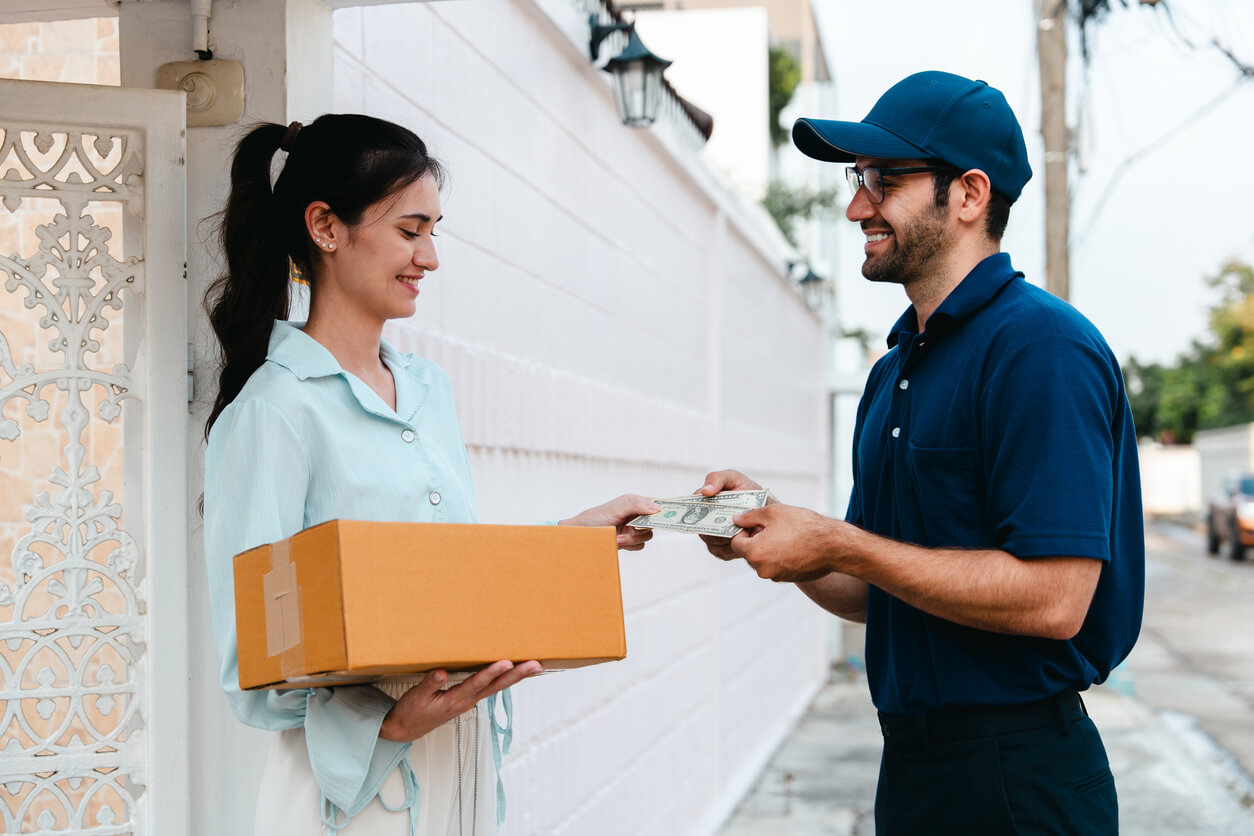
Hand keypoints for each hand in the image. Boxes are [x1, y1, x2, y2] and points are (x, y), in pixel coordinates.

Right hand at [379, 660, 542, 741]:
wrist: (407, 729)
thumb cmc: (411, 712)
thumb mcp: (415, 697)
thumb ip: (429, 684)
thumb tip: (441, 672)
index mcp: (455, 700)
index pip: (477, 683)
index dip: (492, 672)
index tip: (506, 662)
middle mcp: (467, 701)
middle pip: (497, 686)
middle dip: (517, 675)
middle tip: (536, 665)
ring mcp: (470, 701)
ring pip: (497, 686)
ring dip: (516, 676)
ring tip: (535, 667)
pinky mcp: (468, 699)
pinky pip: (491, 687)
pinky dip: (504, 679)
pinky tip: (513, 672)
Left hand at [558, 494, 659, 550]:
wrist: (581, 536)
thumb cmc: (595, 518)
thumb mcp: (616, 509)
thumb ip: (637, 506)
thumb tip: (657, 507)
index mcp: (633, 501)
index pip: (655, 504)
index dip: (664, 509)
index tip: (672, 515)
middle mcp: (635, 514)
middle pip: (654, 522)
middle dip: (642, 528)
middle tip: (632, 529)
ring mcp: (632, 528)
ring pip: (647, 536)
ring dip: (632, 539)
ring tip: (618, 537)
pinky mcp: (629, 541)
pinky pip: (640, 546)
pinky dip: (629, 545)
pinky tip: (617, 542)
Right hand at [694, 469, 775, 559]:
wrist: (768, 512)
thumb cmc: (748, 492)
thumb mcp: (733, 478)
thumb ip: (716, 479)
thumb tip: (704, 491)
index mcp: (703, 503)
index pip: (693, 507)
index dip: (699, 509)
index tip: (712, 509)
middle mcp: (705, 521)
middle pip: (700, 527)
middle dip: (716, 525)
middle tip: (732, 521)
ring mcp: (712, 537)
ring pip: (711, 541)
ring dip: (726, 537)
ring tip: (743, 529)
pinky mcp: (722, 551)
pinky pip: (721, 552)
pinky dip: (733, 547)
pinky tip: (744, 538)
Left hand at [728, 504, 840, 582]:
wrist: (833, 546)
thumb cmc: (804, 526)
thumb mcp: (773, 513)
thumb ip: (750, 516)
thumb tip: (736, 519)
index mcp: (754, 552)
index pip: (736, 542)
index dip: (743, 530)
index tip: (754, 523)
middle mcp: (762, 569)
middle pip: (749, 552)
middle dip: (756, 540)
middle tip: (771, 527)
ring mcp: (775, 576)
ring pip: (763, 560)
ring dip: (768, 549)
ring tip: (785, 535)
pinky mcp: (787, 579)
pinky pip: (776, 566)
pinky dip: (780, 557)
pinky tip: (794, 545)